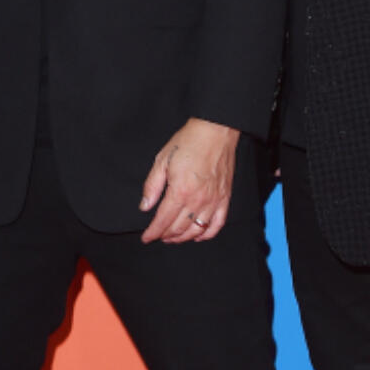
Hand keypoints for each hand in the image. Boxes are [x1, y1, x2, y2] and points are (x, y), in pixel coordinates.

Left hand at [139, 119, 238, 243]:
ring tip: (173, 237)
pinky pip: (216, 225)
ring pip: (196, 230)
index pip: (163, 221)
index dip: (153, 232)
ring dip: (183, 238)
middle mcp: (198, 200)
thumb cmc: (189, 142)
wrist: (216, 131)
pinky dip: (206, 234)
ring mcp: (213, 201)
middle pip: (178, 228)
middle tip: (158, 235)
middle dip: (165, 235)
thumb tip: (145, 206)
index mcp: (180, 191)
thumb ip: (152, 186)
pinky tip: (197, 235)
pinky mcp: (224, 198)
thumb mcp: (162, 160)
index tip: (146, 237)